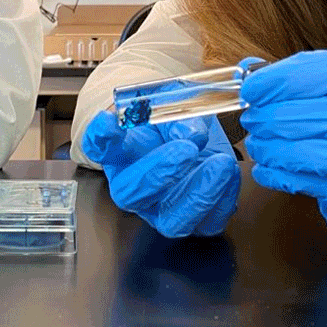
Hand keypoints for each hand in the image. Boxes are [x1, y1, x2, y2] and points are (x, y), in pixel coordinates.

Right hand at [82, 109, 240, 237]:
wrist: (198, 138)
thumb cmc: (177, 119)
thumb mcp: (177, 102)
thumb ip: (179, 113)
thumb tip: (191, 135)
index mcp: (120, 152)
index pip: (98, 145)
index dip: (100, 136)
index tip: (110, 121)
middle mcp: (134, 186)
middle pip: (131, 193)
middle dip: (159, 173)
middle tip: (187, 149)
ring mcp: (161, 209)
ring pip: (170, 221)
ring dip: (197, 194)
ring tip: (220, 164)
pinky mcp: (194, 221)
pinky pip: (208, 223)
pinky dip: (223, 200)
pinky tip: (228, 173)